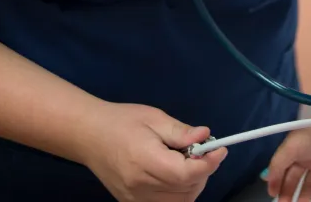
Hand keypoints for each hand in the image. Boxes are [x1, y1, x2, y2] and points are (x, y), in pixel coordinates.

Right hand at [78, 102, 226, 201]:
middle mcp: (141, 188)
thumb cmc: (122, 121)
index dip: (209, 163)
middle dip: (203, 172)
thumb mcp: (154, 118)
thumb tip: (205, 136)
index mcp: (146, 162)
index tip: (221, 149)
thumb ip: (180, 131)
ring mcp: (136, 200)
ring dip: (194, 184)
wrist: (89, 135)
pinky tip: (178, 175)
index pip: (186, 173)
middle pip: (186, 191)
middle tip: (204, 150)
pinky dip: (180, 195)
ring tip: (190, 161)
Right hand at [266, 116, 310, 201]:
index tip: (273, 194)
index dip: (276, 181)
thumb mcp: (291, 146)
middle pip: (295, 179)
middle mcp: (306, 157)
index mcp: (294, 149)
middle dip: (288, 192)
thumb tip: (266, 178)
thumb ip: (277, 163)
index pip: (282, 169)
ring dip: (305, 196)